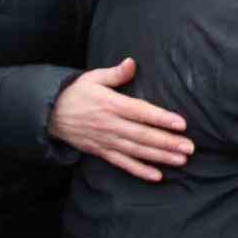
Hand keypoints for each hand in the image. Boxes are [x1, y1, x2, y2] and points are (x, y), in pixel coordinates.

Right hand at [48, 58, 193, 182]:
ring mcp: (106, 140)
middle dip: (167, 142)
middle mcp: (110, 125)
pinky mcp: (100, 152)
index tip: (181, 124)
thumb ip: (115, 74)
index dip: (161, 119)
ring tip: (181, 160)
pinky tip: (156, 176)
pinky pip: (122, 163)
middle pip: (143, 135)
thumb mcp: (92, 78)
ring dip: (159, 157)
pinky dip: (139, 170)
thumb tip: (131, 62)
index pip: (140, 112)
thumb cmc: (76, 93)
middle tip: (189, 147)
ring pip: (136, 151)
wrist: (48, 114)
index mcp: (111, 105)